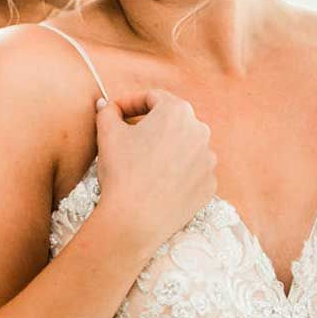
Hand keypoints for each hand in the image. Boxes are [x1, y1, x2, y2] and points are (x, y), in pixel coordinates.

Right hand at [94, 89, 215, 248]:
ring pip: (183, 145)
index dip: (129, 103)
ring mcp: (208, 159)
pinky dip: (176, 171)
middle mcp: (200, 131)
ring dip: (165, 148)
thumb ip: (108, 112)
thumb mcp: (107, 132)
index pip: (152, 98)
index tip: (114, 113)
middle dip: (149, 125)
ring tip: (142, 162)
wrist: (136, 219)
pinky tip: (157, 181)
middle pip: (171, 120)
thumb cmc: (122, 170)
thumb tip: (107, 106)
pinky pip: (191, 170)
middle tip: (127, 136)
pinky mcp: (209, 184)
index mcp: (177, 111)